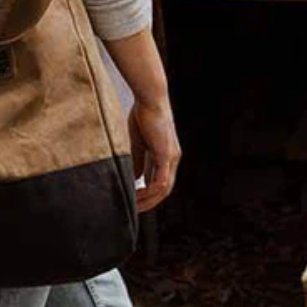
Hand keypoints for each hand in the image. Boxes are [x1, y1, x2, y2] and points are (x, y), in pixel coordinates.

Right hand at [128, 98, 180, 212]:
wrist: (150, 98)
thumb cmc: (143, 115)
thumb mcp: (139, 143)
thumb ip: (138, 160)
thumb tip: (136, 178)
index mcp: (167, 155)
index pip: (160, 181)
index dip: (148, 194)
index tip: (134, 201)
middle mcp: (173, 158)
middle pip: (164, 190)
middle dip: (149, 202)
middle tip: (134, 209)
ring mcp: (171, 157)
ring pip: (163, 188)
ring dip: (148, 199)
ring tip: (134, 205)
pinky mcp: (166, 154)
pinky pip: (161, 179)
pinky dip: (151, 190)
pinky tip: (139, 194)